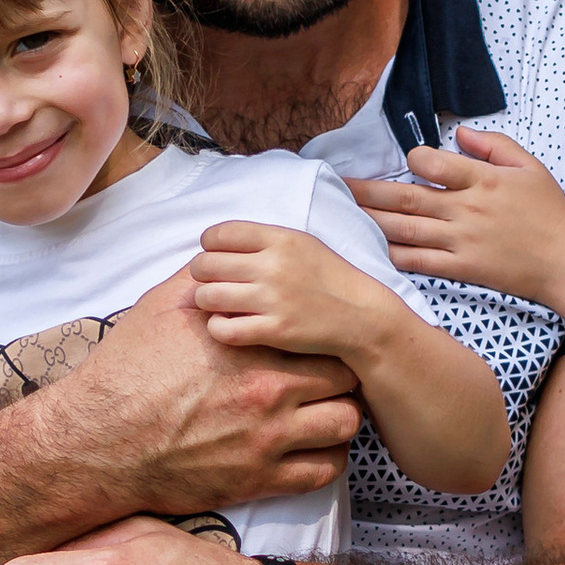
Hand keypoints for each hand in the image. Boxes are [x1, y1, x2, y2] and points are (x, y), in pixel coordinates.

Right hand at [39, 267, 361, 511]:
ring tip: (323, 412)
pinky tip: (310, 448)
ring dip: (340, 416)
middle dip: (342, 375)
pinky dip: (326, 459)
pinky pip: (323, 472)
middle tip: (327, 377)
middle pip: (346, 377)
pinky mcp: (259, 480)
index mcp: (250, 344)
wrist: (100, 441)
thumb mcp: (160, 310)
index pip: (321, 333)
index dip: (324, 336)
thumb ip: (202, 282)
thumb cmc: (127, 373)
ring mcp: (267, 439)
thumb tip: (222, 258)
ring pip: (345, 424)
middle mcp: (267, 390)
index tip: (316, 341)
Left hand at [190, 220, 391, 363]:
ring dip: (206, 302)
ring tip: (218, 306)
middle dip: (202, 275)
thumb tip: (220, 241)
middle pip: (205, 265)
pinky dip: (218, 328)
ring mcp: (273, 299)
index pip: (219, 234)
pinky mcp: (274, 331)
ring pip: (207, 296)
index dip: (208, 246)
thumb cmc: (329, 280)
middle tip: (212, 284)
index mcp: (280, 239)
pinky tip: (228, 326)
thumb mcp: (303, 244)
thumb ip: (264, 240)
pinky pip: (223, 329)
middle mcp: (274, 266)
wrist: (362, 317)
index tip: (215, 257)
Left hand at [350, 129, 564, 308]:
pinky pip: (418, 262)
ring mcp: (461, 241)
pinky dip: (391, 256)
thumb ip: (493, 145)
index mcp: (482, 181)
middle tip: (337, 187)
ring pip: (405, 229)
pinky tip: (367, 251)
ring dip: (370, 221)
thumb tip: (458, 132)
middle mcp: (466, 210)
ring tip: (340, 215)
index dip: (414, 158)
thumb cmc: (550, 212)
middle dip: (368, 191)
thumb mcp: (529, 167)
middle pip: (407, 198)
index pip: (435, 164)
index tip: (407, 159)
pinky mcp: (460, 268)